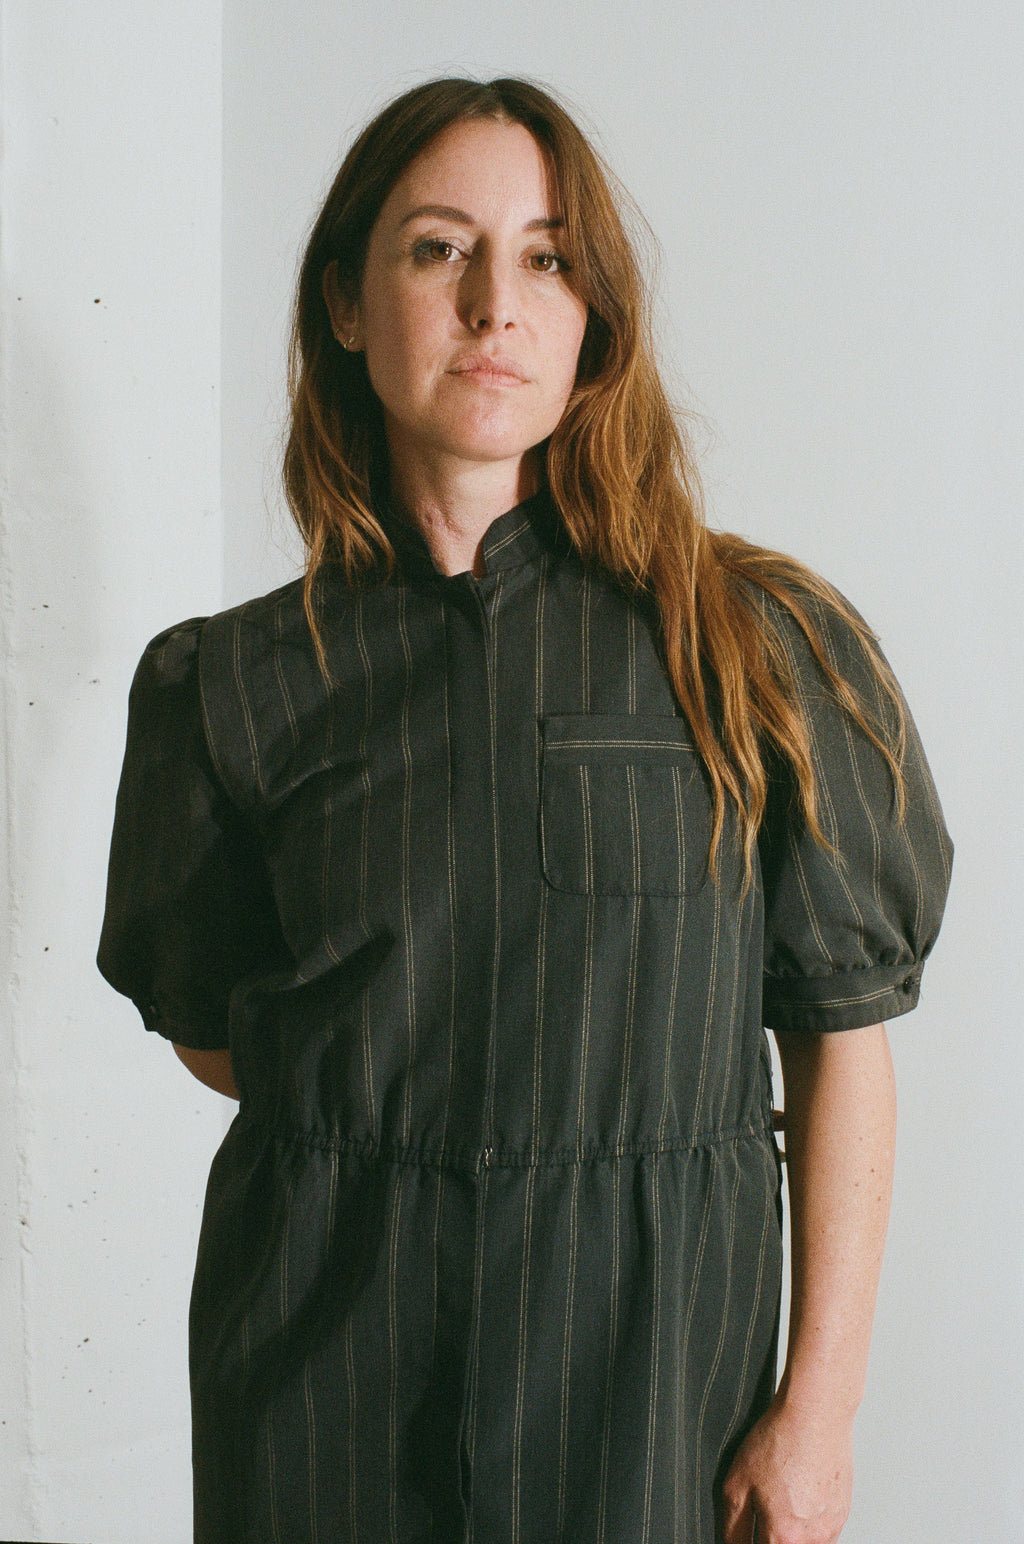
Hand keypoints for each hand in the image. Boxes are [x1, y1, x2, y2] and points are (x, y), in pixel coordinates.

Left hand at [719, 1394, 852, 1543]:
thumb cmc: (780, 1442)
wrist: (816, 1415)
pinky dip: (808, 1523)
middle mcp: (812, 1540)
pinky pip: (822, 1533)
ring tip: (782, 1500)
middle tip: (764, 1509)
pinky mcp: (842, 1514)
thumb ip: (732, 1527)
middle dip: (770, 1536)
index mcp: (783, 1537)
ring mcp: (831, 1528)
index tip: (748, 1531)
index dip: (749, 1542)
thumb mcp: (736, 1484)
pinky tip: (799, 1496)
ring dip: (790, 1534)